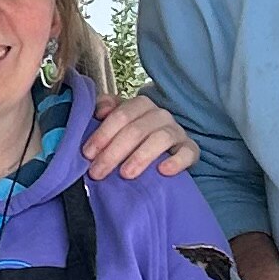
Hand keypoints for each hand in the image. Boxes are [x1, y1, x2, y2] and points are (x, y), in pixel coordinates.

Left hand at [78, 90, 199, 180]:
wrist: (165, 148)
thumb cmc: (134, 135)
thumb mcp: (118, 120)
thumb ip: (105, 109)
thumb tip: (100, 111)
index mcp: (141, 104)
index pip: (121, 115)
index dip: (102, 134)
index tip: (87, 154)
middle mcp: (160, 115)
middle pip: (136, 130)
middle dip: (113, 152)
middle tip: (97, 172)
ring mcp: (177, 131)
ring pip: (160, 139)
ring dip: (141, 157)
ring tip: (126, 174)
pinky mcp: (191, 149)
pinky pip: (187, 153)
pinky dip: (176, 161)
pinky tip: (163, 171)